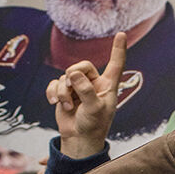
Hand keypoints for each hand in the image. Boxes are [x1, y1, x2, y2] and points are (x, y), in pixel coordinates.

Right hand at [46, 32, 126, 158]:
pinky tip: (55, 102)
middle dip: (74, 76)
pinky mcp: (64, 92)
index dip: (118, 49)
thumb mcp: (94, 109)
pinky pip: (55, 83)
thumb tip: (73, 74)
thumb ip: (86, 90)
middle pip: (81, 65)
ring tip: (67, 106)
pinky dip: (53, 92)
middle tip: (72, 90)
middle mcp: (93, 83)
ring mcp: (78, 87)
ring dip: (63, 91)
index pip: (115, 64)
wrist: (78, 139)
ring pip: (66, 76)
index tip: (121, 34)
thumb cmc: (93, 126)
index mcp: (107, 86)